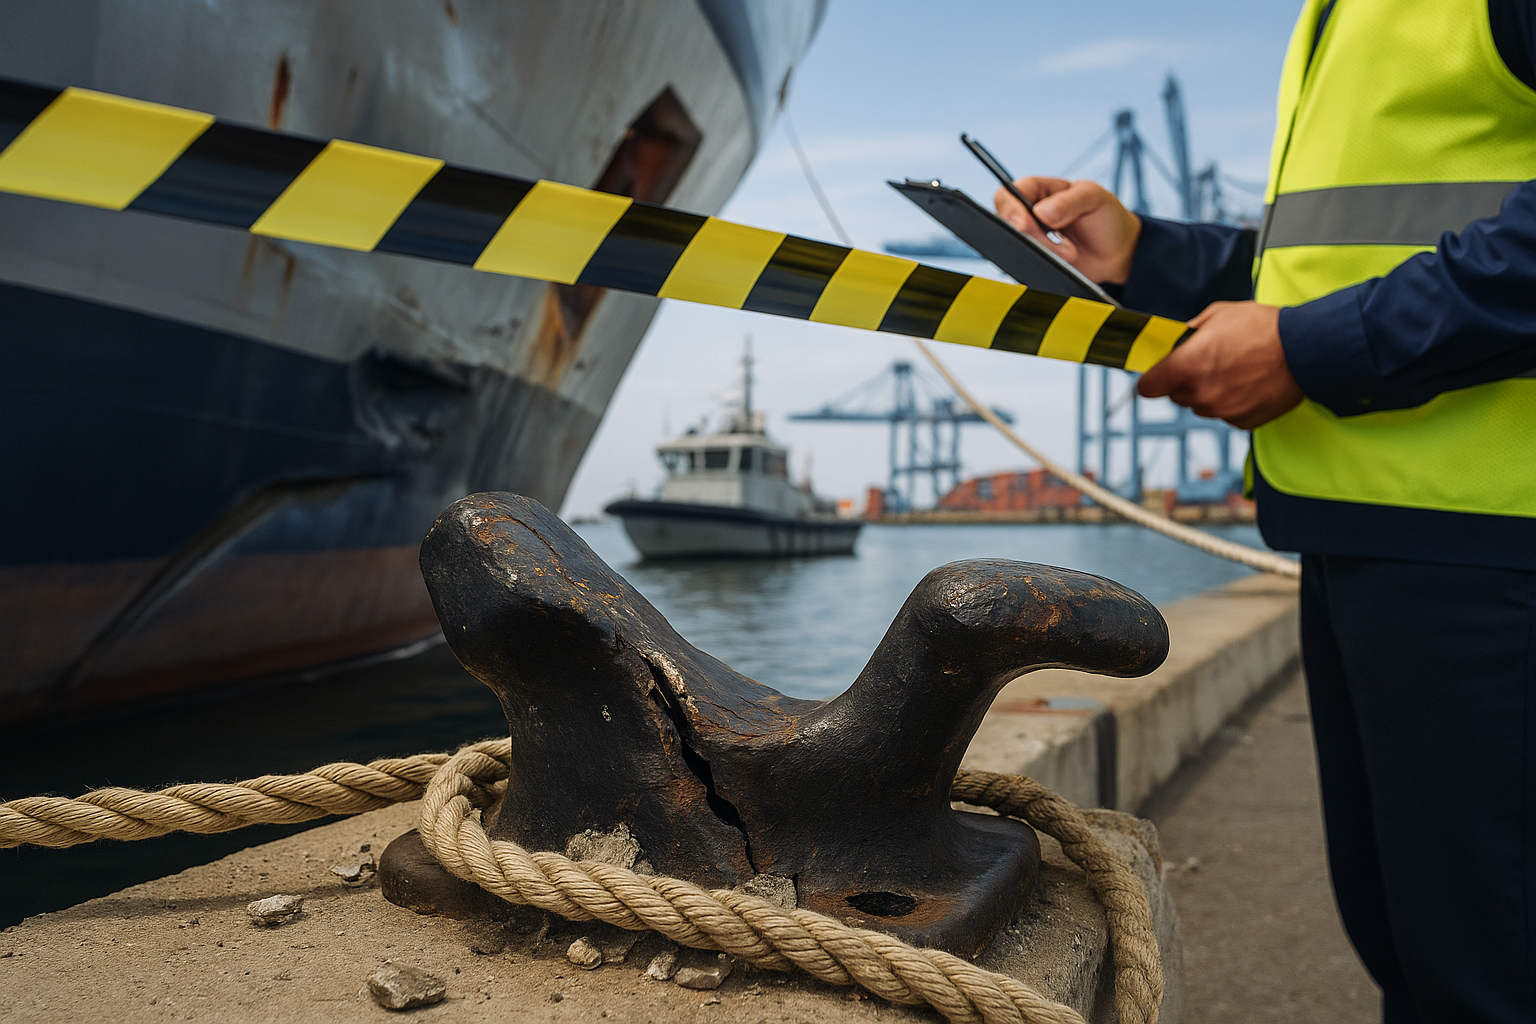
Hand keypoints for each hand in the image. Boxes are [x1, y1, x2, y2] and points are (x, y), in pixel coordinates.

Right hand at [994, 177, 1140, 283]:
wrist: (1117, 252)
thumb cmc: (1106, 216)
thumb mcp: (1093, 198)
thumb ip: (1068, 202)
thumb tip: (1041, 212)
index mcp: (1038, 190)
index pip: (1008, 195)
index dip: (1011, 210)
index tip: (1024, 225)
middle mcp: (1029, 214)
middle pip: (1008, 224)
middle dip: (1031, 237)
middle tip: (1061, 245)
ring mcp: (1030, 239)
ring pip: (1015, 247)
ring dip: (1041, 253)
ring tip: (1070, 254)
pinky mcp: (1035, 260)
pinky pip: (1024, 265)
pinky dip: (1040, 266)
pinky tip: (1062, 263)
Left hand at [1137, 302, 1302, 429]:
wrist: (1305, 350)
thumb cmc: (1262, 327)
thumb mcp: (1219, 315)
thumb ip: (1189, 332)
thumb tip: (1175, 343)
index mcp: (1187, 366)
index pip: (1148, 387)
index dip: (1152, 380)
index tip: (1159, 374)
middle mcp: (1200, 394)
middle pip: (1176, 396)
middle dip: (1184, 382)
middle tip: (1208, 363)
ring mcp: (1222, 411)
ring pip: (1201, 406)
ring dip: (1208, 393)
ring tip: (1234, 371)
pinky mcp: (1242, 422)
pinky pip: (1225, 414)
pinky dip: (1232, 403)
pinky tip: (1249, 384)